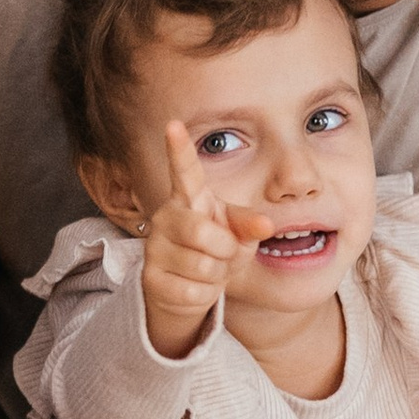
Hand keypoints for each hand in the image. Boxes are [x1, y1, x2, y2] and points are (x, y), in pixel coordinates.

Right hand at [141, 120, 267, 358]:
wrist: (188, 291)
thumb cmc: (216, 250)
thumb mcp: (239, 233)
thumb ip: (251, 224)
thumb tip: (267, 225)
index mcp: (189, 198)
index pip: (184, 170)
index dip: (179, 148)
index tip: (173, 124)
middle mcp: (166, 217)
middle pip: (199, 231)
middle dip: (224, 248)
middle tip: (224, 253)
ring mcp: (155, 247)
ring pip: (201, 265)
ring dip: (216, 274)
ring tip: (209, 269)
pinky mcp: (151, 279)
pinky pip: (193, 290)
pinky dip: (206, 294)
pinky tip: (196, 286)